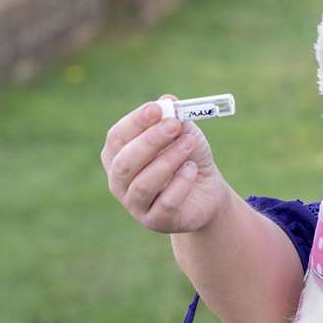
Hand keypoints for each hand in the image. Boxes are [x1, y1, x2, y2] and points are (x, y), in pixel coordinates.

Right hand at [100, 94, 231, 232]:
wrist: (206, 192)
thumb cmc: (187, 158)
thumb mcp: (184, 134)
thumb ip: (175, 118)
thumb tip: (168, 101)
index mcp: (117, 155)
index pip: (117, 138)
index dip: (135, 122)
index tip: (157, 109)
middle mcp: (119, 181)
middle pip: (125, 162)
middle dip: (150, 141)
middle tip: (174, 125)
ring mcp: (134, 204)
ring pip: (143, 184)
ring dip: (168, 160)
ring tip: (190, 144)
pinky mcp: (155, 221)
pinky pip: (165, 203)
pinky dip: (180, 184)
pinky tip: (193, 169)